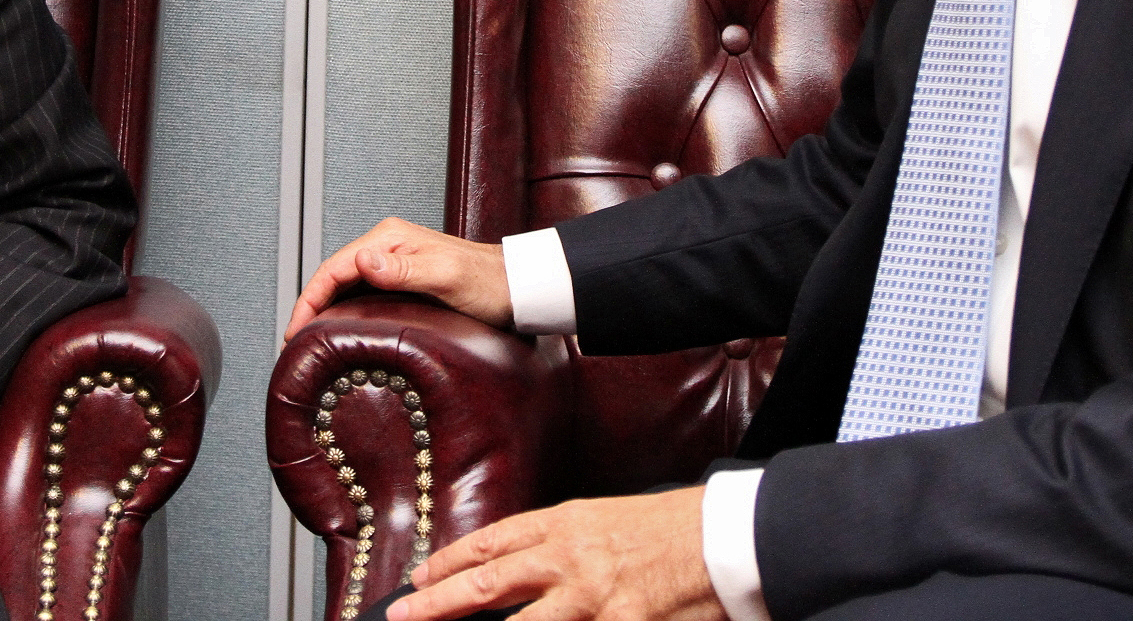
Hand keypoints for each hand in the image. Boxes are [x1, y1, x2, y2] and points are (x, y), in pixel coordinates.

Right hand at [286, 217, 511, 338]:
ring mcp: (396, 261)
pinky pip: (363, 292)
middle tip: (294, 343)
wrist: (519, 286)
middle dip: (309, 305)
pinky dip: (344, 309)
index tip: (295, 331)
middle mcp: (389, 245)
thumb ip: (405, 269)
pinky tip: (341, 329)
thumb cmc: (490, 283)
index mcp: (391, 239)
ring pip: (346, 283)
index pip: (334, 267)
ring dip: (324, 308)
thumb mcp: (448, 277)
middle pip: (334, 274)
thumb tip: (363, 260)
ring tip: (310, 339)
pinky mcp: (404, 278)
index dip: (309, 299)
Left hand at [391, 486, 721, 620]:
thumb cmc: (675, 529)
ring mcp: (592, 597)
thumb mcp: (610, 521)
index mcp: (569, 523)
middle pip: (490, 581)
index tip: (422, 576)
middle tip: (404, 615)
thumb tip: (520, 568)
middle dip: (441, 601)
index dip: (453, 560)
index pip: (495, 541)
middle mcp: (571, 557)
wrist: (728, 537)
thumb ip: (565, 544)